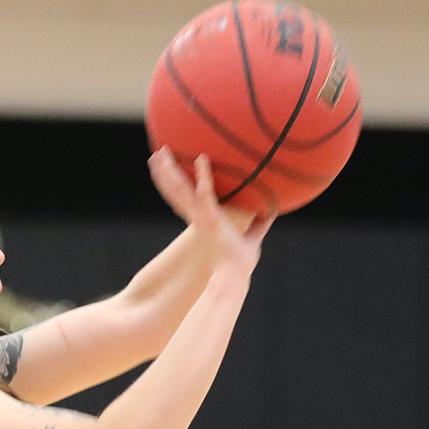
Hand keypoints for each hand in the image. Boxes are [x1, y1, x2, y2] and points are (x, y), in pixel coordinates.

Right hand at [147, 148, 272, 276]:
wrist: (235, 275)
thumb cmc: (240, 263)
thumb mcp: (252, 238)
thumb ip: (259, 224)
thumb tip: (273, 212)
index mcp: (202, 221)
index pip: (182, 199)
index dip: (173, 186)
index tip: (167, 172)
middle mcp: (196, 217)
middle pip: (173, 191)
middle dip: (163, 173)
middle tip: (155, 155)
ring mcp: (201, 217)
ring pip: (179, 190)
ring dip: (170, 170)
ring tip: (161, 153)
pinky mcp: (211, 219)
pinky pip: (206, 192)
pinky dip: (204, 175)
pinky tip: (202, 157)